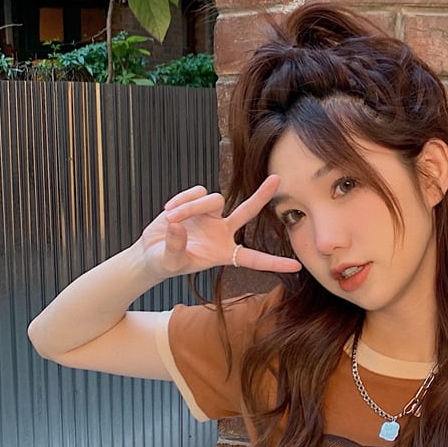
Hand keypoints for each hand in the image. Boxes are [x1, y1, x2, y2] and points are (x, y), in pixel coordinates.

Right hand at [141, 175, 301, 276]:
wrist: (151, 252)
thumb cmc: (164, 263)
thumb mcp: (169, 261)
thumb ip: (175, 246)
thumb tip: (177, 226)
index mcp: (224, 253)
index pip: (253, 258)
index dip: (274, 263)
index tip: (297, 267)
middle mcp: (222, 232)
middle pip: (247, 210)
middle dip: (262, 195)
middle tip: (277, 179)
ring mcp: (211, 216)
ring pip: (213, 199)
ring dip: (191, 207)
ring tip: (170, 218)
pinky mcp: (196, 203)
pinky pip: (196, 193)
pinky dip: (182, 200)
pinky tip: (168, 211)